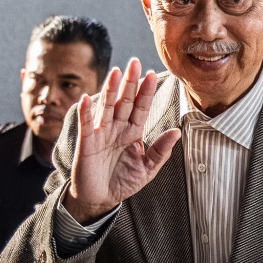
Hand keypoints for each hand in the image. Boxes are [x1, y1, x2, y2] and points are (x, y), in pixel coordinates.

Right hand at [65, 59, 180, 223]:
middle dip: (130, 82)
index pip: (141, 108)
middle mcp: (118, 128)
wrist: (100, 199)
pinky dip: (86, 112)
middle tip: (134, 62)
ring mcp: (101, 133)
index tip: (152, 74)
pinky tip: (87, 98)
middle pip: (124, 101)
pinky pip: (86, 124)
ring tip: (116, 72)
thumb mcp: (147, 169)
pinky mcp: (87, 142)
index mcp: (133, 132)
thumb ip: (160, 151)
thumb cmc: (123, 182)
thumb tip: (176, 131)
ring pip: (107, 107)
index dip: (146, 92)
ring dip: (111, 90)